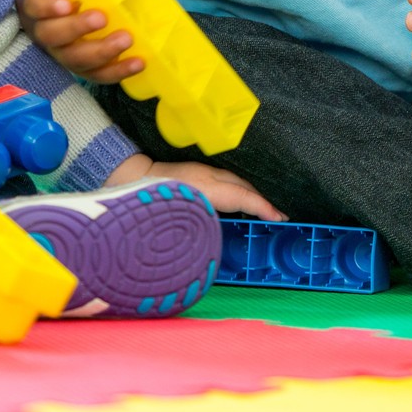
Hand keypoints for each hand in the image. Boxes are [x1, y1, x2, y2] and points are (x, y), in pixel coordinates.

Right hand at [15, 0, 148, 84]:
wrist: (74, 14)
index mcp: (43, 5)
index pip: (36, 5)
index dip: (48, 6)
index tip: (67, 3)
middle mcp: (48, 32)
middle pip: (53, 36)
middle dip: (77, 28)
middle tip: (102, 18)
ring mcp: (64, 54)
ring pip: (75, 60)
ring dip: (101, 52)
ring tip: (126, 40)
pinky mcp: (84, 69)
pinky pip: (97, 76)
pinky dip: (117, 71)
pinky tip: (137, 62)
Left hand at [106, 153, 284, 220]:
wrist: (130, 175)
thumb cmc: (152, 201)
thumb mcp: (179, 217)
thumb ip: (201, 228)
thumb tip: (217, 240)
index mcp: (207, 187)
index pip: (244, 197)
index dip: (264, 208)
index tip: (280, 218)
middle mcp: (209, 175)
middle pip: (244, 187)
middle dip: (263, 201)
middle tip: (278, 217)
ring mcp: (204, 170)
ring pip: (236, 182)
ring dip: (251, 196)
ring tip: (264, 211)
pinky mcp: (199, 171)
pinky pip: (227, 181)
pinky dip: (239, 191)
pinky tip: (239, 202)